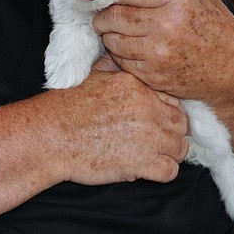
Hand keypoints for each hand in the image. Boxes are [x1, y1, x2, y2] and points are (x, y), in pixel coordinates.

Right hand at [52, 71, 188, 184]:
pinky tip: (146, 169)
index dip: (166, 112)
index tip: (156, 121)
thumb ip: (114, 68)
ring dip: (169, 154)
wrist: (51, 135)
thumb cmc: (66, 107)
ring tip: (152, 156)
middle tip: (156, 141)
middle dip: (172, 133)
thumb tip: (120, 60)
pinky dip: (161, 172)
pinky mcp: (142, 163)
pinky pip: (170, 171)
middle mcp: (148, 109)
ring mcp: (148, 137)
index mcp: (138, 87)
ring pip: (180, 148)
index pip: (173, 99)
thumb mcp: (93, 76)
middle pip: (181, 124)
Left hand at [91, 0, 233, 170]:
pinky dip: (120, 56)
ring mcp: (158, 52)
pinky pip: (122, 62)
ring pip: (113, 41)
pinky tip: (127, 51)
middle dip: (102, 17)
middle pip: (114, 16)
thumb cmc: (219, 30)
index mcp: (176, 0)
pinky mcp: (154, 75)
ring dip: (109, 37)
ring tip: (114, 34)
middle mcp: (165, 25)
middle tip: (102, 17)